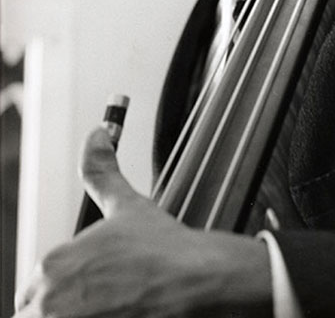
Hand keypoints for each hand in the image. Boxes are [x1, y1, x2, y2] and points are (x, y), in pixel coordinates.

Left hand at [14, 127, 271, 317]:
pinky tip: (117, 313)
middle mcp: (51, 300)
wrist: (197, 282)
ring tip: (112, 308)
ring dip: (75, 315)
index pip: (37, 287)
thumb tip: (96, 136)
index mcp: (54, 263)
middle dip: (66, 305)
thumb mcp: (127, 205)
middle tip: (106, 299)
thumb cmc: (165, 251)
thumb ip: (101, 171)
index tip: (93, 284)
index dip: (66, 285)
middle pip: (40, 311)